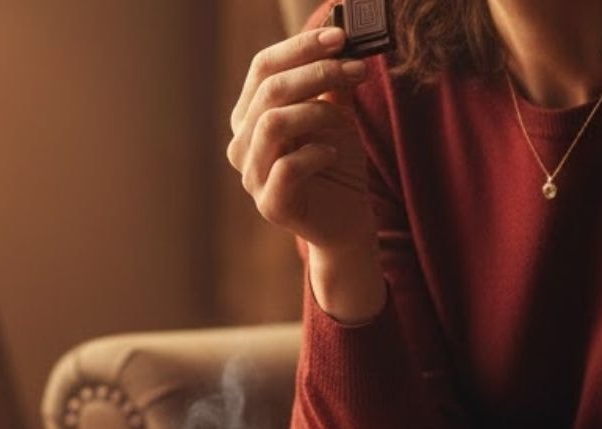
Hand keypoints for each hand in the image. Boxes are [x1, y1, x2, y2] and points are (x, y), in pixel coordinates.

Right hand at [226, 28, 383, 322]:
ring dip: (318, 112)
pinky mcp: (271, 204)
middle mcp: (243, 144)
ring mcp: (252, 176)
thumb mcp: (336, 113)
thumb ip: (331, 80)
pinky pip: (288, 167)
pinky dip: (317, 152)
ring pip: (274, 123)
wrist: (347, 222)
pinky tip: (333, 153)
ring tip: (345, 121)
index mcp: (251, 116)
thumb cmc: (337, 166)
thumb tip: (339, 34)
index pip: (263, 67)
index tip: (341, 35)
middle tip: (359, 69)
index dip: (300, 47)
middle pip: (269, 90)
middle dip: (319, 72)